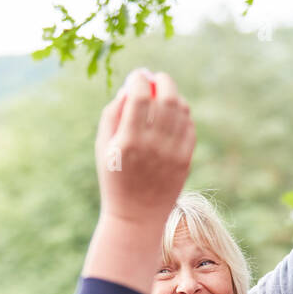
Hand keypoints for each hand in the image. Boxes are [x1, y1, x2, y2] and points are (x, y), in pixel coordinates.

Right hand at [94, 69, 194, 227]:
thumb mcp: (103, 148)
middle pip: (166, 97)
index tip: (136, 77)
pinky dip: (182, 115)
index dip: (138, 79)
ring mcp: (172, 154)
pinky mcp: (185, 160)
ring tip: (164, 97)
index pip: (140, 96)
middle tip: (156, 79)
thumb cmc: (114, 178)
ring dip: (173, 96)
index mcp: (128, 141)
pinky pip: (189, 127)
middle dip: (161, 81)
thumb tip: (129, 87)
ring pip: (181, 110)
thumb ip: (112, 114)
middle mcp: (153, 146)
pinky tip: (173, 115)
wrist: (136, 216)